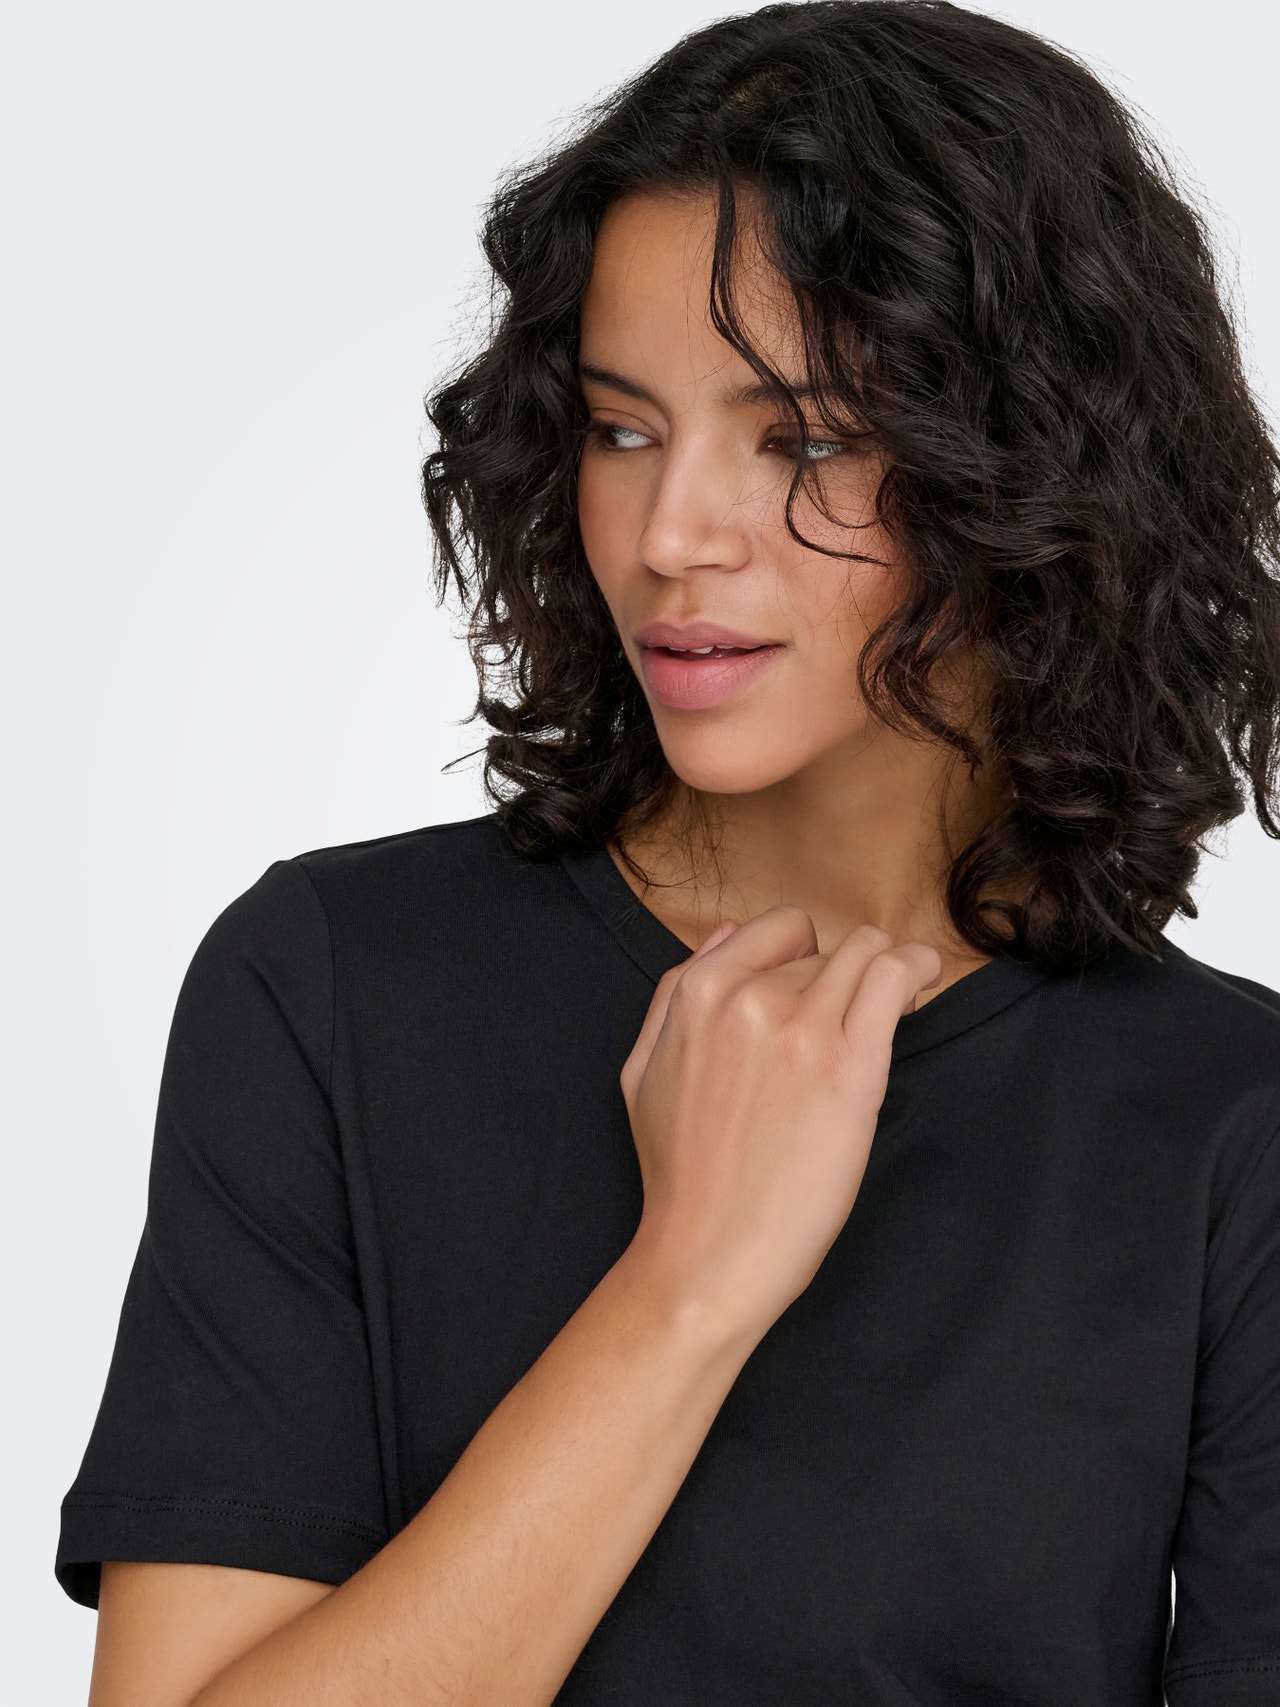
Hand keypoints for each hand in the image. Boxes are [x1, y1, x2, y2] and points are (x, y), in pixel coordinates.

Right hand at [620, 907, 942, 1336]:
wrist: (709, 1250)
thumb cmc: (680, 1173)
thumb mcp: (642, 1069)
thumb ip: (674, 996)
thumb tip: (727, 935)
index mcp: (695, 993)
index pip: (774, 930)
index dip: (801, 953)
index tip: (820, 983)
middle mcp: (747, 998)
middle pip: (821, 951)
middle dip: (838, 979)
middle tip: (849, 1021)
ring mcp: (801, 1029)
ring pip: (864, 953)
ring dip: (884, 966)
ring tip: (902, 987)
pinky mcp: (851, 1066)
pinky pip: (895, 978)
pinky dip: (916, 966)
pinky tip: (924, 974)